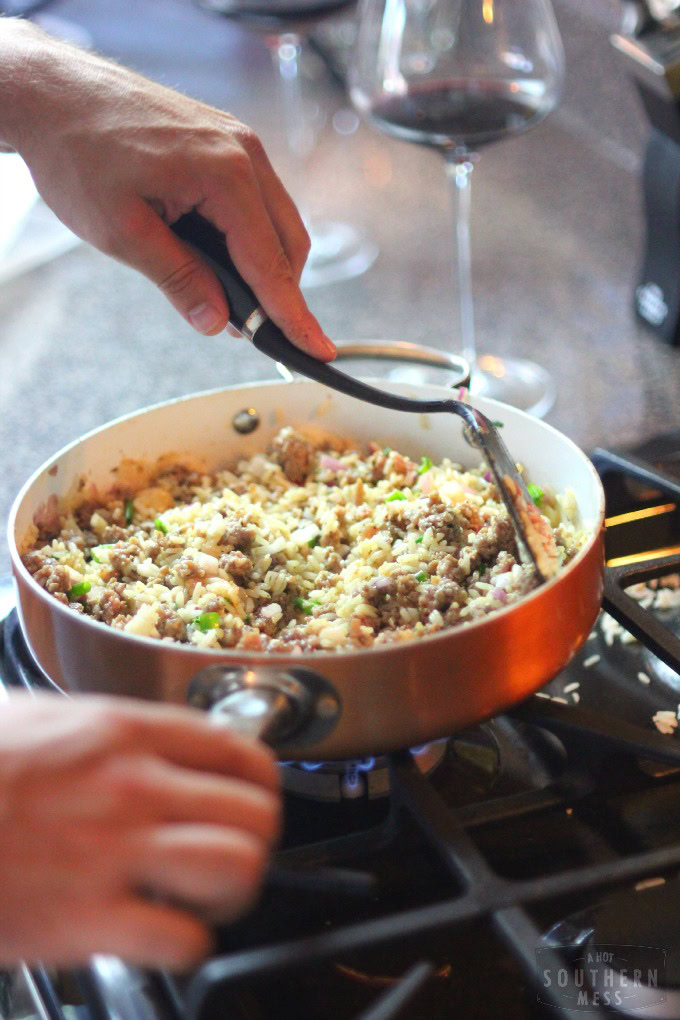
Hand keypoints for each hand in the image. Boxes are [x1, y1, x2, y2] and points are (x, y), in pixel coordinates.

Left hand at [0, 19, 334, 359]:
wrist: (53, 92)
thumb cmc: (76, 150)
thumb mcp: (121, 233)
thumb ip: (178, 280)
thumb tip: (217, 322)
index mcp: (224, 174)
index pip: (270, 263)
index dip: (292, 315)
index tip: (317, 349)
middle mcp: (243, 152)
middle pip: (287, 243)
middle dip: (278, 293)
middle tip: (253, 333)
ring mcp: (237, 142)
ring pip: (276, 222)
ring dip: (262, 265)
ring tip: (226, 298)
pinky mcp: (225, 141)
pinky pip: (256, 200)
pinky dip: (247, 236)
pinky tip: (218, 257)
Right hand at [0, 692, 279, 968]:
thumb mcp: (32, 713)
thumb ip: (93, 723)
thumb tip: (123, 733)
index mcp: (123, 731)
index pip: (238, 748)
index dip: (261, 779)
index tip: (253, 795)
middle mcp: (133, 786)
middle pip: (254, 810)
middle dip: (258, 837)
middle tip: (236, 849)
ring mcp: (114, 851)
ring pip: (236, 866)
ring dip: (236, 888)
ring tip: (212, 895)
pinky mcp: (85, 919)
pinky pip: (182, 939)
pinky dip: (187, 944)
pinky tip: (163, 935)